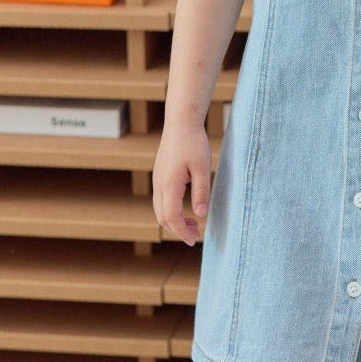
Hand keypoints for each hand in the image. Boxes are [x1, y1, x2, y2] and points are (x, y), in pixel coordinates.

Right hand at [152, 123, 211, 245]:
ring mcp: (158, 179)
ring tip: (193, 223)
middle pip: (162, 217)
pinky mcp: (160, 174)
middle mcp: (159, 184)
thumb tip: (201, 215)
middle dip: (178, 229)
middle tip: (195, 235)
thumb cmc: (194, 142)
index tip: (193, 240)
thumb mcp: (202, 167)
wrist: (181, 121)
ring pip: (160, 209)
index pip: (171, 217)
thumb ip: (201, 192)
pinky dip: (171, 209)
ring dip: (174, 220)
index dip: (182, 232)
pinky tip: (186, 207)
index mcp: (169, 184)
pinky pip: (161, 199)